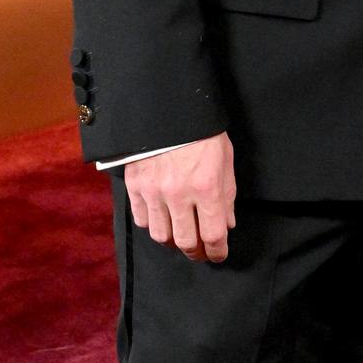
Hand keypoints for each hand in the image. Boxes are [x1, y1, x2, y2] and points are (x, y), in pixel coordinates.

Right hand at [124, 134, 236, 262]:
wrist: (168, 108)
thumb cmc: (202, 132)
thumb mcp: (225, 160)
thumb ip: (226, 195)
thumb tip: (225, 225)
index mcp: (207, 187)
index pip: (213, 235)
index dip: (217, 252)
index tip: (218, 254)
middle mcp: (179, 194)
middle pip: (186, 242)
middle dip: (196, 251)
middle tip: (199, 251)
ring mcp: (154, 191)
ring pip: (161, 236)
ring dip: (173, 240)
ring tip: (179, 234)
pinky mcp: (135, 185)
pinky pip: (141, 220)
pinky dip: (152, 223)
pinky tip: (161, 217)